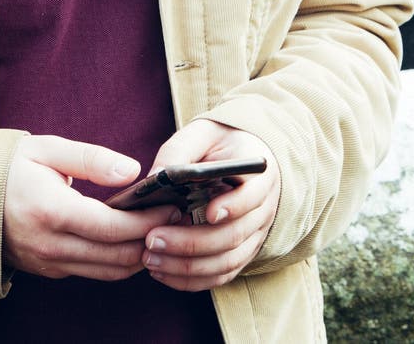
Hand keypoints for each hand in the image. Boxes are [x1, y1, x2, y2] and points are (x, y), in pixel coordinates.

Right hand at [3, 135, 180, 280]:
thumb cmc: (10, 166)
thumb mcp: (48, 149)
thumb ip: (92, 159)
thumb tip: (132, 171)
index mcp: (51, 212)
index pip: (113, 228)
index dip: (148, 220)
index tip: (171, 205)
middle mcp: (50, 245)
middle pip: (116, 256)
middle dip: (151, 239)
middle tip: (175, 218)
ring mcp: (48, 263)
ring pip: (108, 272)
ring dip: (138, 255)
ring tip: (159, 228)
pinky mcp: (47, 271)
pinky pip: (91, 272)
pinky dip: (117, 260)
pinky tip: (131, 238)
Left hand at [141, 119, 279, 290]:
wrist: (241, 158)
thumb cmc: (219, 143)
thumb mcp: (203, 133)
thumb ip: (182, 149)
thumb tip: (156, 175)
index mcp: (259, 176)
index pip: (253, 196)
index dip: (233, 207)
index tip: (207, 213)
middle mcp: (262, 210)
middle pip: (233, 235)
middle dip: (191, 243)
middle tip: (153, 239)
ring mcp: (253, 236)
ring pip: (226, 262)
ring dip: (186, 266)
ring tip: (150, 257)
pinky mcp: (239, 254)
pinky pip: (219, 276)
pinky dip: (191, 280)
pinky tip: (162, 272)